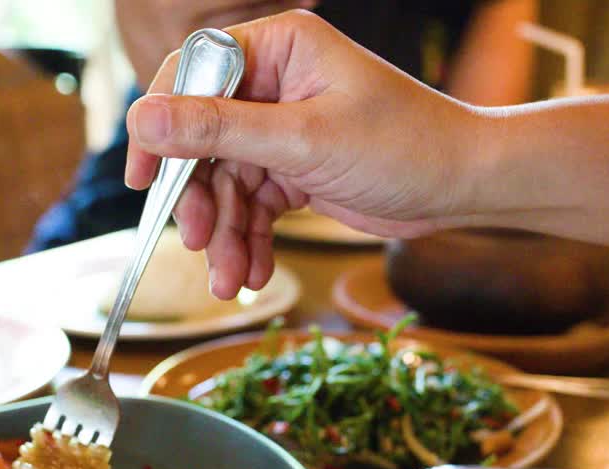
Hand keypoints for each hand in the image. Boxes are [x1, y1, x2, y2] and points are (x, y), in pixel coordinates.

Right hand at [124, 11, 485, 298]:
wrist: (464, 187)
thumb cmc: (404, 145)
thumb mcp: (304, 141)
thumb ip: (219, 131)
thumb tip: (144, 119)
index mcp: (277, 49)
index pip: (190, 76)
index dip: (160, 127)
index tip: (143, 178)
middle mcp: (274, 83)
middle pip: (202, 140)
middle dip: (200, 199)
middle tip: (198, 241)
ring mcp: (282, 128)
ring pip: (225, 184)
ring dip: (224, 234)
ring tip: (229, 279)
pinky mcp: (294, 169)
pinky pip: (252, 206)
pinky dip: (248, 241)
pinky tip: (252, 273)